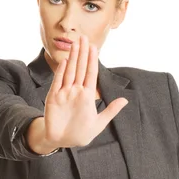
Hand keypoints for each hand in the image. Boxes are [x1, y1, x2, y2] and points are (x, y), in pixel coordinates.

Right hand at [42, 34, 128, 148]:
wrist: (62, 141)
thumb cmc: (80, 133)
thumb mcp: (99, 123)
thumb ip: (111, 111)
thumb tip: (125, 100)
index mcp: (87, 95)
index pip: (91, 74)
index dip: (93, 60)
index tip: (94, 47)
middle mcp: (76, 91)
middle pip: (80, 69)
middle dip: (82, 53)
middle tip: (84, 37)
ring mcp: (64, 93)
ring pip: (70, 72)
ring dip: (73, 58)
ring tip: (75, 44)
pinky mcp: (53, 98)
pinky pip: (58, 82)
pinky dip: (61, 72)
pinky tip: (65, 61)